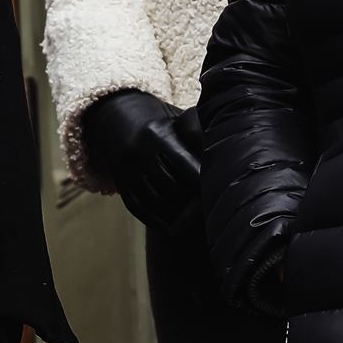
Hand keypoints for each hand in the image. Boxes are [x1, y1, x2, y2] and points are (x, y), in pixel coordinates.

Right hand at [81, 89, 203, 230]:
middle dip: (192, 200)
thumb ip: (199, 134)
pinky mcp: (121, 185)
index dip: (204, 184)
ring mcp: (126, 171)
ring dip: (177, 212)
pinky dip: (158, 221)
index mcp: (156, 135)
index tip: (215, 187)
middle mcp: (138, 153)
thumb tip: (225, 153)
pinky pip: (141, 210)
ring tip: (193, 213)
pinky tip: (173, 223)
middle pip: (174, 190)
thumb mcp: (178, 120)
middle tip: (207, 205)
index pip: (189, 170)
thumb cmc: (161, 122)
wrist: (117, 119)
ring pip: (157, 203)